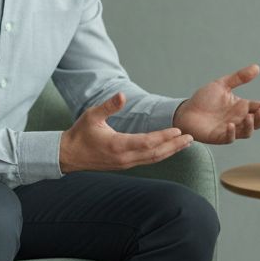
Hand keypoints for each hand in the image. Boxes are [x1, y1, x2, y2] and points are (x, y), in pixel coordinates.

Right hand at [60, 92, 194, 172]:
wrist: (68, 155)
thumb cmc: (79, 134)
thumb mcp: (92, 116)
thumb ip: (109, 106)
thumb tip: (123, 95)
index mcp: (118, 145)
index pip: (147, 142)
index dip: (164, 137)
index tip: (178, 130)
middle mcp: (124, 158)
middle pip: (155, 153)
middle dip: (174, 146)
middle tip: (191, 138)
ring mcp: (125, 164)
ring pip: (153, 159)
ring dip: (170, 151)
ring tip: (185, 144)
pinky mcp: (124, 165)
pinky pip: (147, 161)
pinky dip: (160, 154)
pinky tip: (168, 149)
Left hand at [173, 64, 259, 143]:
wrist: (185, 111)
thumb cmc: (204, 99)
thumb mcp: (221, 85)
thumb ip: (239, 78)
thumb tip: (257, 67)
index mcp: (242, 107)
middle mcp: (239, 119)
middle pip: (257, 122)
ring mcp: (230, 129)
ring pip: (246, 132)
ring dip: (250, 126)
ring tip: (249, 117)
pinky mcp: (219, 137)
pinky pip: (229, 138)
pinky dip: (231, 133)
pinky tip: (230, 124)